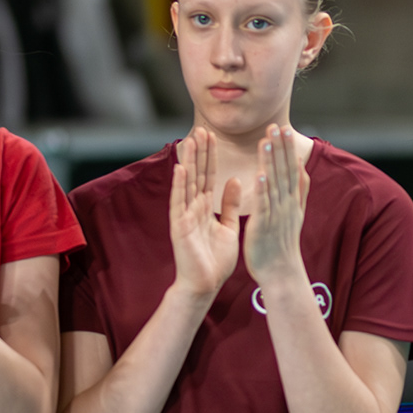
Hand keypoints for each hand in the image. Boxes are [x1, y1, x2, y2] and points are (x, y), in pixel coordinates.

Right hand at [170, 128, 242, 299]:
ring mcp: (184, 215)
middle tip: (201, 129)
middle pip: (197, 174)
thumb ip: (228, 203)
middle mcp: (193, 207)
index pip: (208, 176)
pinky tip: (181, 169)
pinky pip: (179, 202)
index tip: (212, 135)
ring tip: (191, 140)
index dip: (211, 156)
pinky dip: (180, 185)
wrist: (206, 284)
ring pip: (187, 183)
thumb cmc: (216, 258)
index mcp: (205, 207)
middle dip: (200, 152)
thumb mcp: (227, 225)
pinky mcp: (179, 226)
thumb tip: (234, 179)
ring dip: (190, 162)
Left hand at [242, 125, 310, 288]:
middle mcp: (287, 204)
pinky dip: (263, 188)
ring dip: (271, 161)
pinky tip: (259, 173)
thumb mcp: (296, 213)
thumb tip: (300, 165)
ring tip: (267, 141)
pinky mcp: (264, 225)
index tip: (282, 128)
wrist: (281, 272)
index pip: (290, 169)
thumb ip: (299, 189)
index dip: (286, 149)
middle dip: (280, 148)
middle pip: (284, 171)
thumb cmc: (283, 243)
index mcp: (291, 200)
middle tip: (276, 125)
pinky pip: (264, 204)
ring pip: (274, 183)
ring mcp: (277, 214)